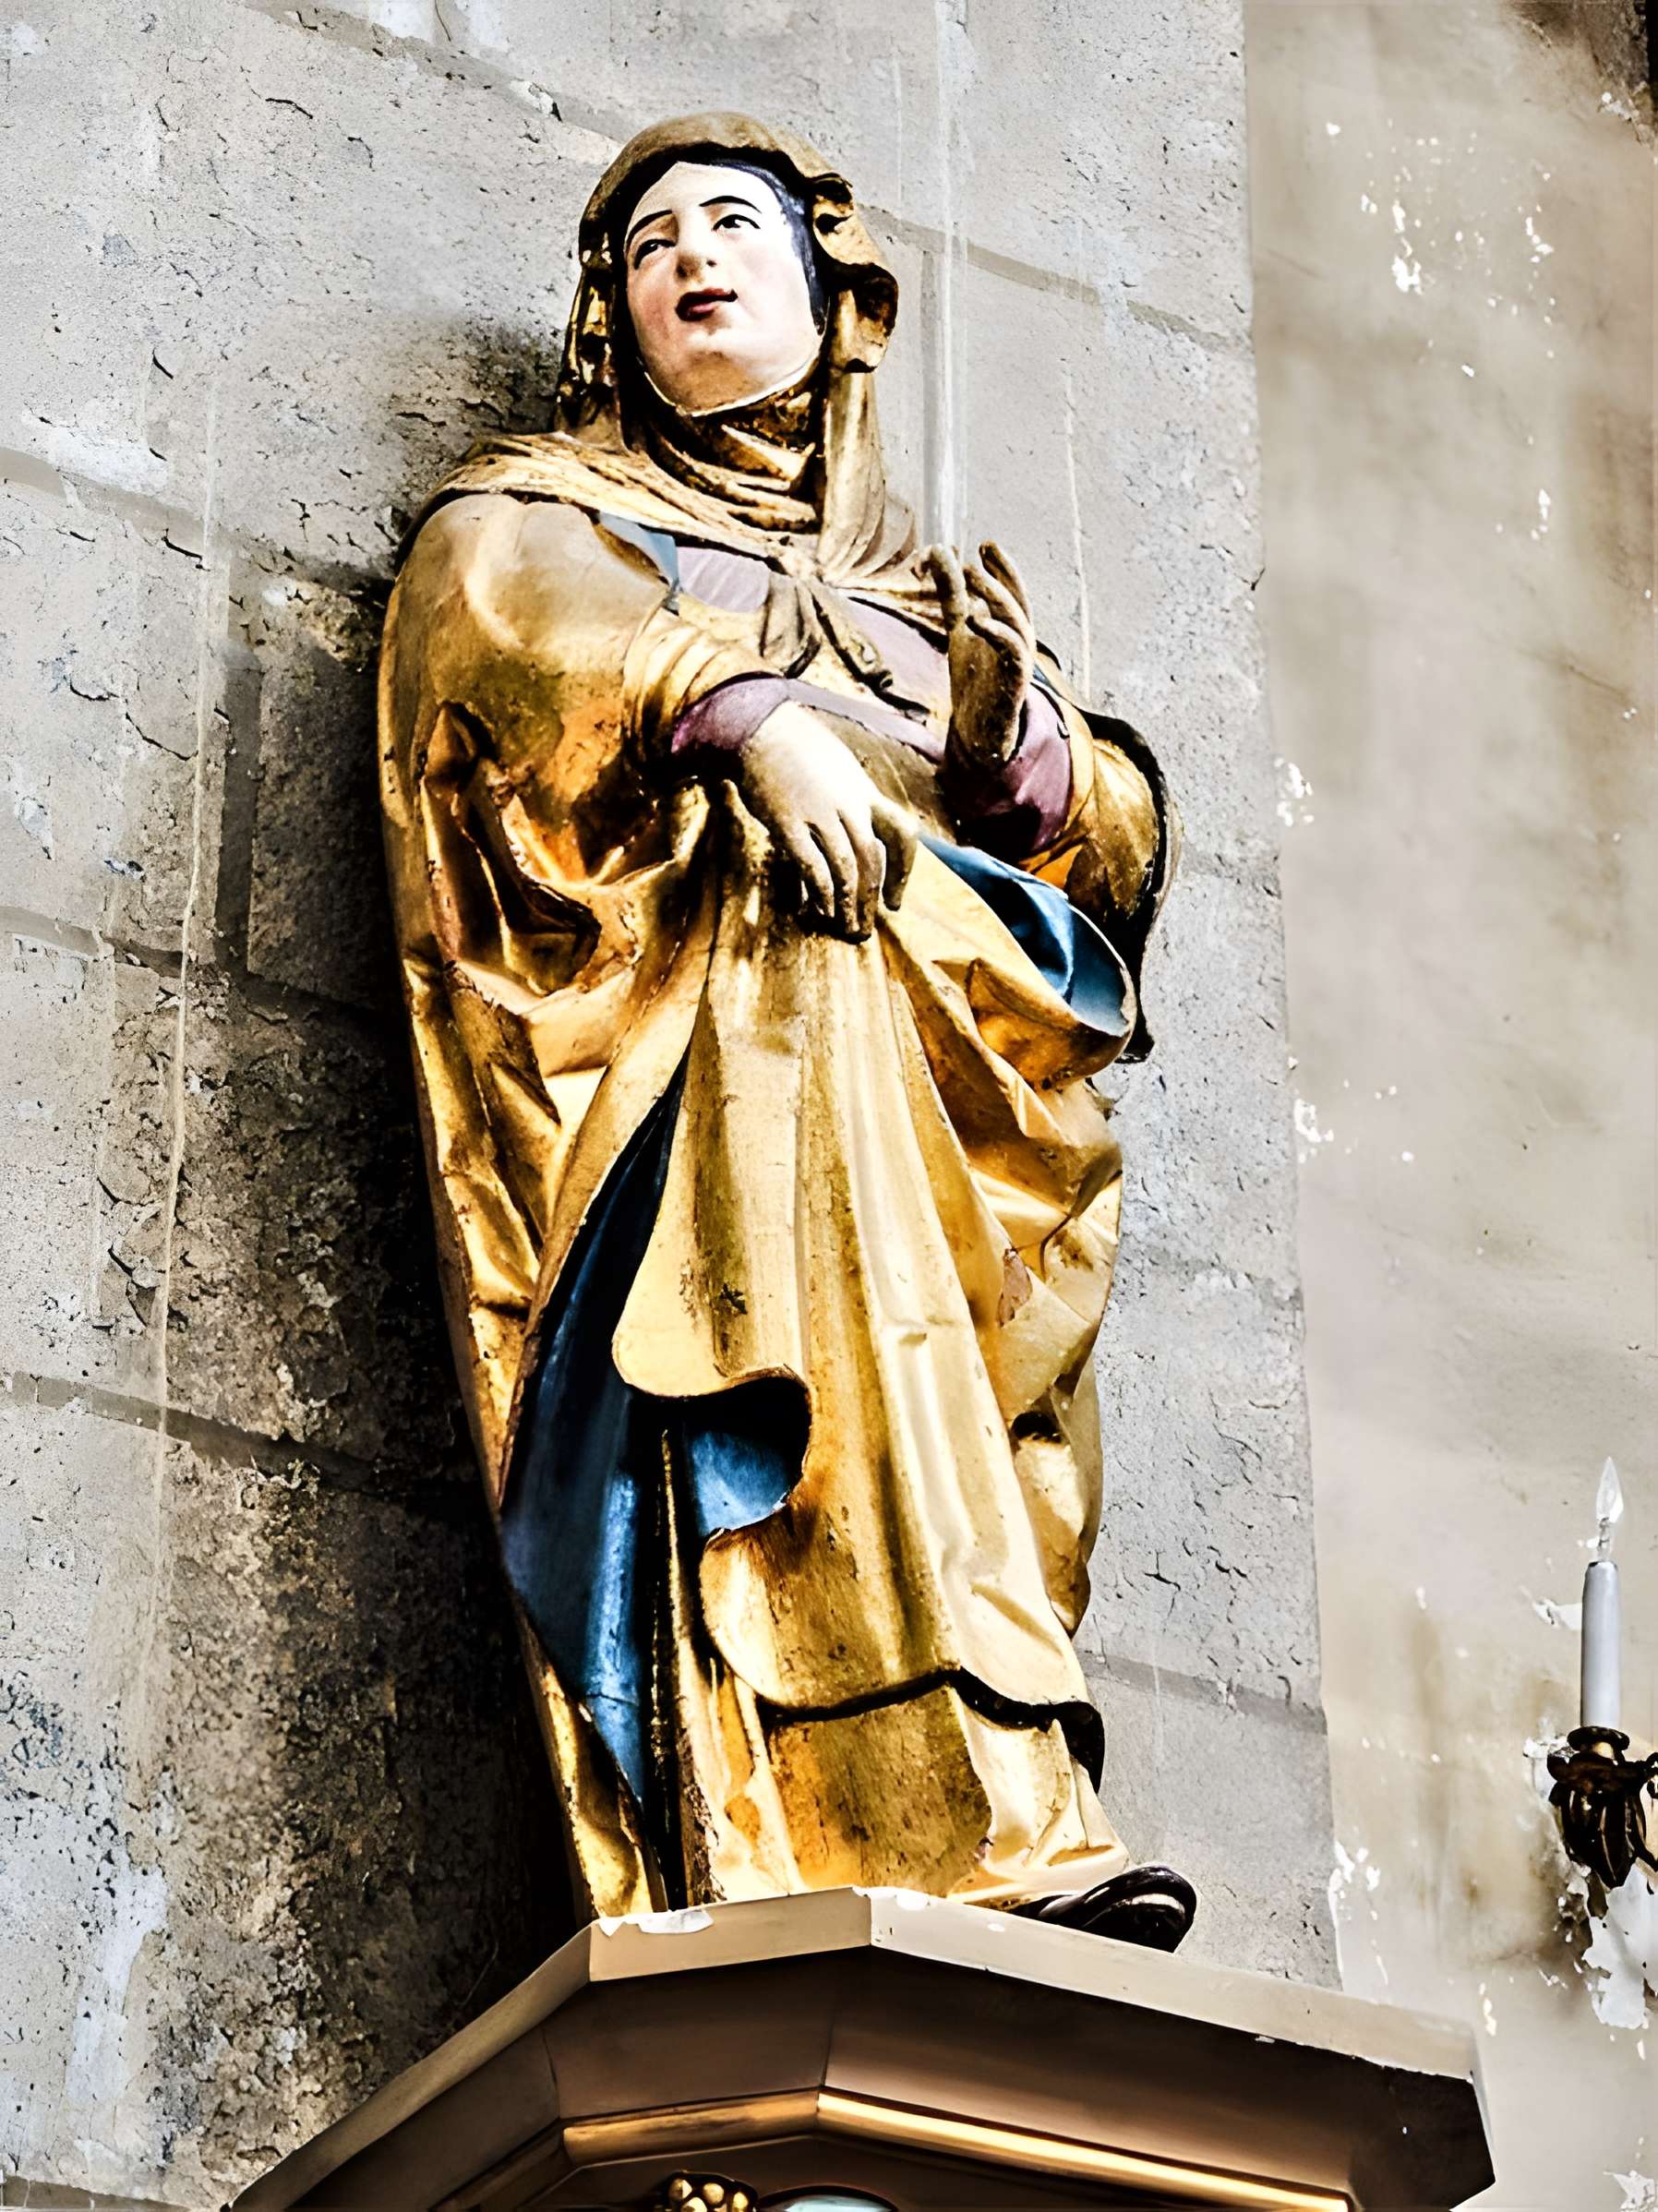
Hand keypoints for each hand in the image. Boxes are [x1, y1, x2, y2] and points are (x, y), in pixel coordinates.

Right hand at [733, 700, 916, 939]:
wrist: (758, 728)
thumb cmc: (798, 750)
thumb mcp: (840, 769)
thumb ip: (854, 800)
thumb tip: (859, 837)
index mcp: (865, 791)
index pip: (902, 834)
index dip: (904, 873)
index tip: (894, 902)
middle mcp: (849, 803)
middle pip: (873, 860)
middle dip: (871, 900)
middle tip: (864, 929)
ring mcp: (819, 812)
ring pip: (847, 867)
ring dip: (848, 904)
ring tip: (846, 929)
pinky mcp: (787, 821)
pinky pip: (811, 864)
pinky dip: (819, 892)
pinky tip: (818, 910)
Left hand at [927, 540, 1036, 766]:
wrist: (978, 727)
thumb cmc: (974, 677)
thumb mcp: (959, 627)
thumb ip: (952, 594)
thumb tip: (939, 552)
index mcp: (1008, 626)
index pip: (1009, 590)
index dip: (1000, 566)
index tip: (983, 545)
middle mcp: (1018, 639)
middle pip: (1016, 600)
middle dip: (999, 575)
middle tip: (977, 556)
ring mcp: (1018, 659)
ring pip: (1016, 620)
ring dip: (995, 595)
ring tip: (972, 576)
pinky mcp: (1014, 680)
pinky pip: (1012, 651)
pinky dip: (996, 632)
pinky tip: (975, 619)